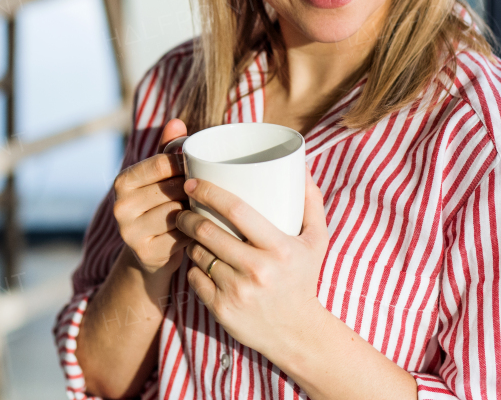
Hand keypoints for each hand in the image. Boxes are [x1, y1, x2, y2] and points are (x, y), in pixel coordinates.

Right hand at [111, 118, 190, 276]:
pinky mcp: (146, 253)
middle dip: (193, 190)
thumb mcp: (159, 178)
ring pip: (178, 212)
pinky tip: (199, 230)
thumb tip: (177, 122)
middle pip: (172, 189)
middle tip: (208, 192)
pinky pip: (182, 235)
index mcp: (122, 181)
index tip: (199, 169)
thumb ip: (168, 150)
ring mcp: (131, 232)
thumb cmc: (159, 206)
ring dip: (196, 211)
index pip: (160, 164)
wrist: (150, 255)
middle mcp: (120, 206)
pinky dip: (194, 232)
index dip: (185, 165)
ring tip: (205, 210)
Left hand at [174, 165, 328, 357]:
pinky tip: (196, 259)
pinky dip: (192, 265)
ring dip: (188, 239)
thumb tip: (301, 165)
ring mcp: (237, 292)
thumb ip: (311, 202)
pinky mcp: (221, 309)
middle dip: (188, 214)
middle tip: (184, 207)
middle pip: (208, 231)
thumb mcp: (316, 241)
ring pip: (198, 253)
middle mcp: (258, 270)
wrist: (297, 334)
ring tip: (189, 231)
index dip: (210, 192)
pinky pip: (194, 277)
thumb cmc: (303, 278)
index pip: (237, 210)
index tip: (194, 182)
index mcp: (280, 249)